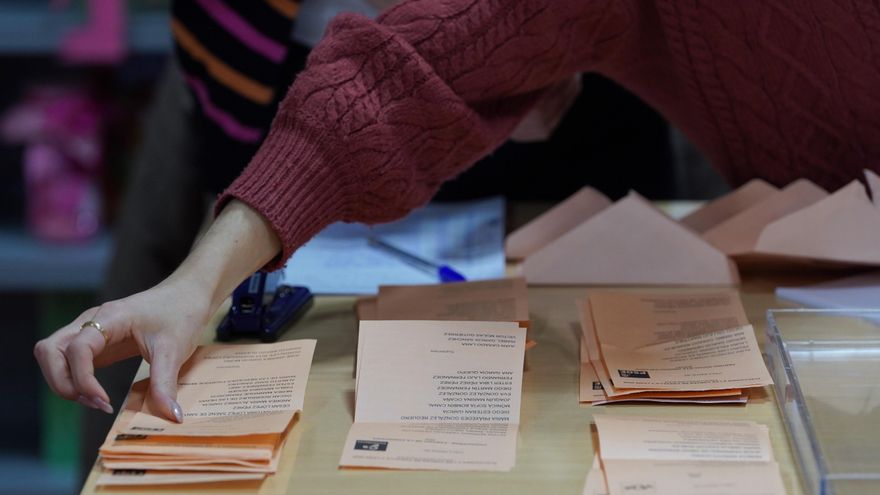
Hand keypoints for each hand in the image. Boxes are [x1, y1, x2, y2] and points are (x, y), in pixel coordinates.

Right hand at [34, 199, 281, 422]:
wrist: (187, 295)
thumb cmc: (181, 314)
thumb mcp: (175, 350)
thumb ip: (166, 384)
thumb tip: (171, 417)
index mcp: (110, 317)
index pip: (77, 348)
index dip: (83, 379)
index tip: (104, 402)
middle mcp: (91, 321)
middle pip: (49, 350)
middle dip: (62, 383)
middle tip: (94, 402)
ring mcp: (89, 331)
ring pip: (52, 355)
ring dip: (63, 382)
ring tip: (94, 401)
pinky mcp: (94, 342)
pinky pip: (67, 361)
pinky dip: (73, 380)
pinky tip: (96, 395)